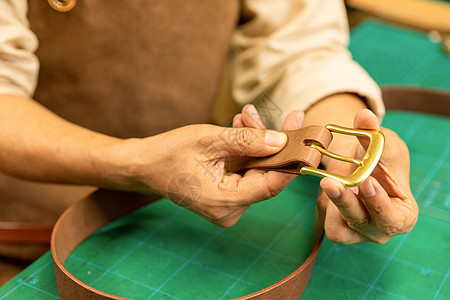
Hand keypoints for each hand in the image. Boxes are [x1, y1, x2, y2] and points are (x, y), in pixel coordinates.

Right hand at [108, 121, 301, 226]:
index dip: (292, 159)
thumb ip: (247, 140)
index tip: (305, 135)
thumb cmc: (168, 153)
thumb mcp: (209, 139)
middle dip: (273, 143)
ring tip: (247, 115)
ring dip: (256, 142)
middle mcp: (229, 210)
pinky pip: (244, 172)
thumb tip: (282, 140)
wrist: (142, 165)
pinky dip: (246, 151)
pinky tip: (241, 127)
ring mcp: (227, 205)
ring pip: (256, 171)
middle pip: (266, 175)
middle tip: (285, 115)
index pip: (271, 184)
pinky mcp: (225, 197)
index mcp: (224, 202)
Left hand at [318, 109, 417, 243]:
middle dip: (346, 203)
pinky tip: (324, 184)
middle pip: (363, 223)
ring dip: (332, 203)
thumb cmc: (382, 159)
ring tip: (326, 180)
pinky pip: (330, 224)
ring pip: (341, 228)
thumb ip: (375, 133)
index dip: (378, 203)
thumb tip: (364, 117)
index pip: (393, 218)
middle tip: (331, 182)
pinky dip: (325, 206)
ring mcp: (359, 232)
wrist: (360, 164)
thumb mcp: (383, 144)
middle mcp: (381, 229)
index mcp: (403, 215)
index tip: (366, 182)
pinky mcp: (340, 229)